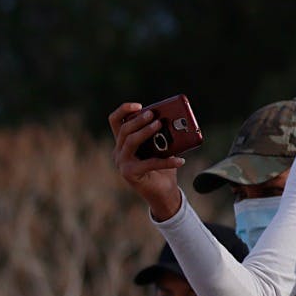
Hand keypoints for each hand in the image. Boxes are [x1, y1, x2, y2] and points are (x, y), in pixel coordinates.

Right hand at [108, 102, 183, 219]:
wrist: (163, 191)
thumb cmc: (163, 166)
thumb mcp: (163, 147)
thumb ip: (164, 135)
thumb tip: (177, 121)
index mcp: (124, 141)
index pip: (115, 121)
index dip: (124, 110)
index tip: (139, 105)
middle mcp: (119, 151)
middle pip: (124, 130)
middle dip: (139, 120)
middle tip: (154, 116)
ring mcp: (122, 162)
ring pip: (130, 141)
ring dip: (145, 131)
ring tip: (160, 125)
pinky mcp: (130, 173)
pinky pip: (149, 163)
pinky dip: (167, 161)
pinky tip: (180, 160)